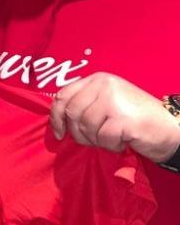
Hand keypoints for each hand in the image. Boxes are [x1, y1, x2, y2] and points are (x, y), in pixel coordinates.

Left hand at [50, 72, 179, 162]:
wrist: (170, 128)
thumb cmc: (135, 118)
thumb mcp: (106, 103)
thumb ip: (83, 104)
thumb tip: (57, 119)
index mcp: (97, 79)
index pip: (63, 95)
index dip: (56, 116)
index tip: (59, 133)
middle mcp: (104, 85)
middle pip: (72, 114)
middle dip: (79, 133)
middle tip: (96, 139)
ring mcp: (113, 100)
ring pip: (86, 127)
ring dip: (97, 140)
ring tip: (114, 138)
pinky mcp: (123, 118)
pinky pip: (103, 138)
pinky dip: (111, 146)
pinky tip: (123, 141)